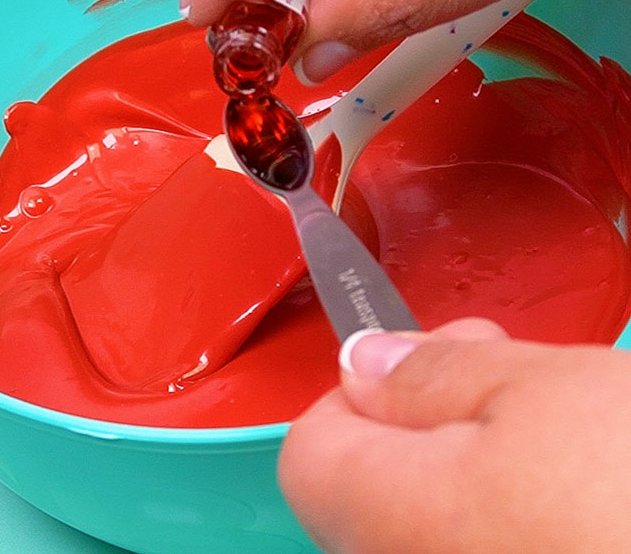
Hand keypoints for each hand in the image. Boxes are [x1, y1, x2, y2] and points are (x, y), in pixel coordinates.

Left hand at [278, 318, 630, 551]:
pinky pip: (490, 536)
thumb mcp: (545, 393)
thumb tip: (360, 361)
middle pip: (377, 484)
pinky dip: (516, 501)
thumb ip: (433, 376)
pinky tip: (584, 480)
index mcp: (392, 525)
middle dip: (431, 410)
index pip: (312, 453)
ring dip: (482, 450)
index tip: (419, 358)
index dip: (357, 393)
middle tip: (508, 365)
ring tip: (567, 419)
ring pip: (440, 511)